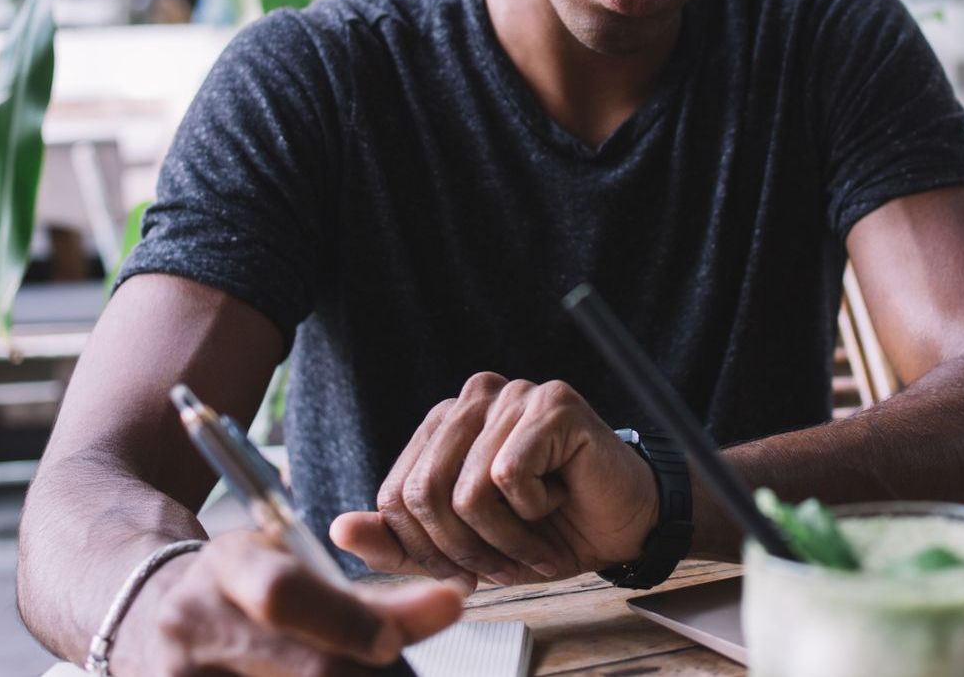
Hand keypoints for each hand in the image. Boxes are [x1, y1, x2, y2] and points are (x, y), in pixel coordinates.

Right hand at [110, 528, 462, 675]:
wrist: (151, 616)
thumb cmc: (243, 592)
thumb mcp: (291, 569)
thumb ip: (368, 596)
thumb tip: (448, 605)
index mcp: (229, 565)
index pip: (286, 595)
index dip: (347, 622)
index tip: (393, 642)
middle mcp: (194, 622)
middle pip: (303, 670)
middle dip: (362, 671)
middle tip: (393, 665)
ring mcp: (179, 676)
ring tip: (358, 668)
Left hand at [330, 373, 658, 588]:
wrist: (624, 526)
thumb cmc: (549, 529)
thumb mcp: (462, 548)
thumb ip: (400, 541)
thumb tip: (340, 529)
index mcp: (443, 425)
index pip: (396, 494)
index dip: (427, 549)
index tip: (468, 568)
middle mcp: (472, 399)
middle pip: (425, 494)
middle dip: (465, 550)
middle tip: (505, 563)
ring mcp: (512, 395)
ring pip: (467, 492)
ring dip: (505, 538)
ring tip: (534, 536)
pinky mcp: (552, 403)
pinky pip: (509, 475)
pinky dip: (533, 509)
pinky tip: (558, 498)